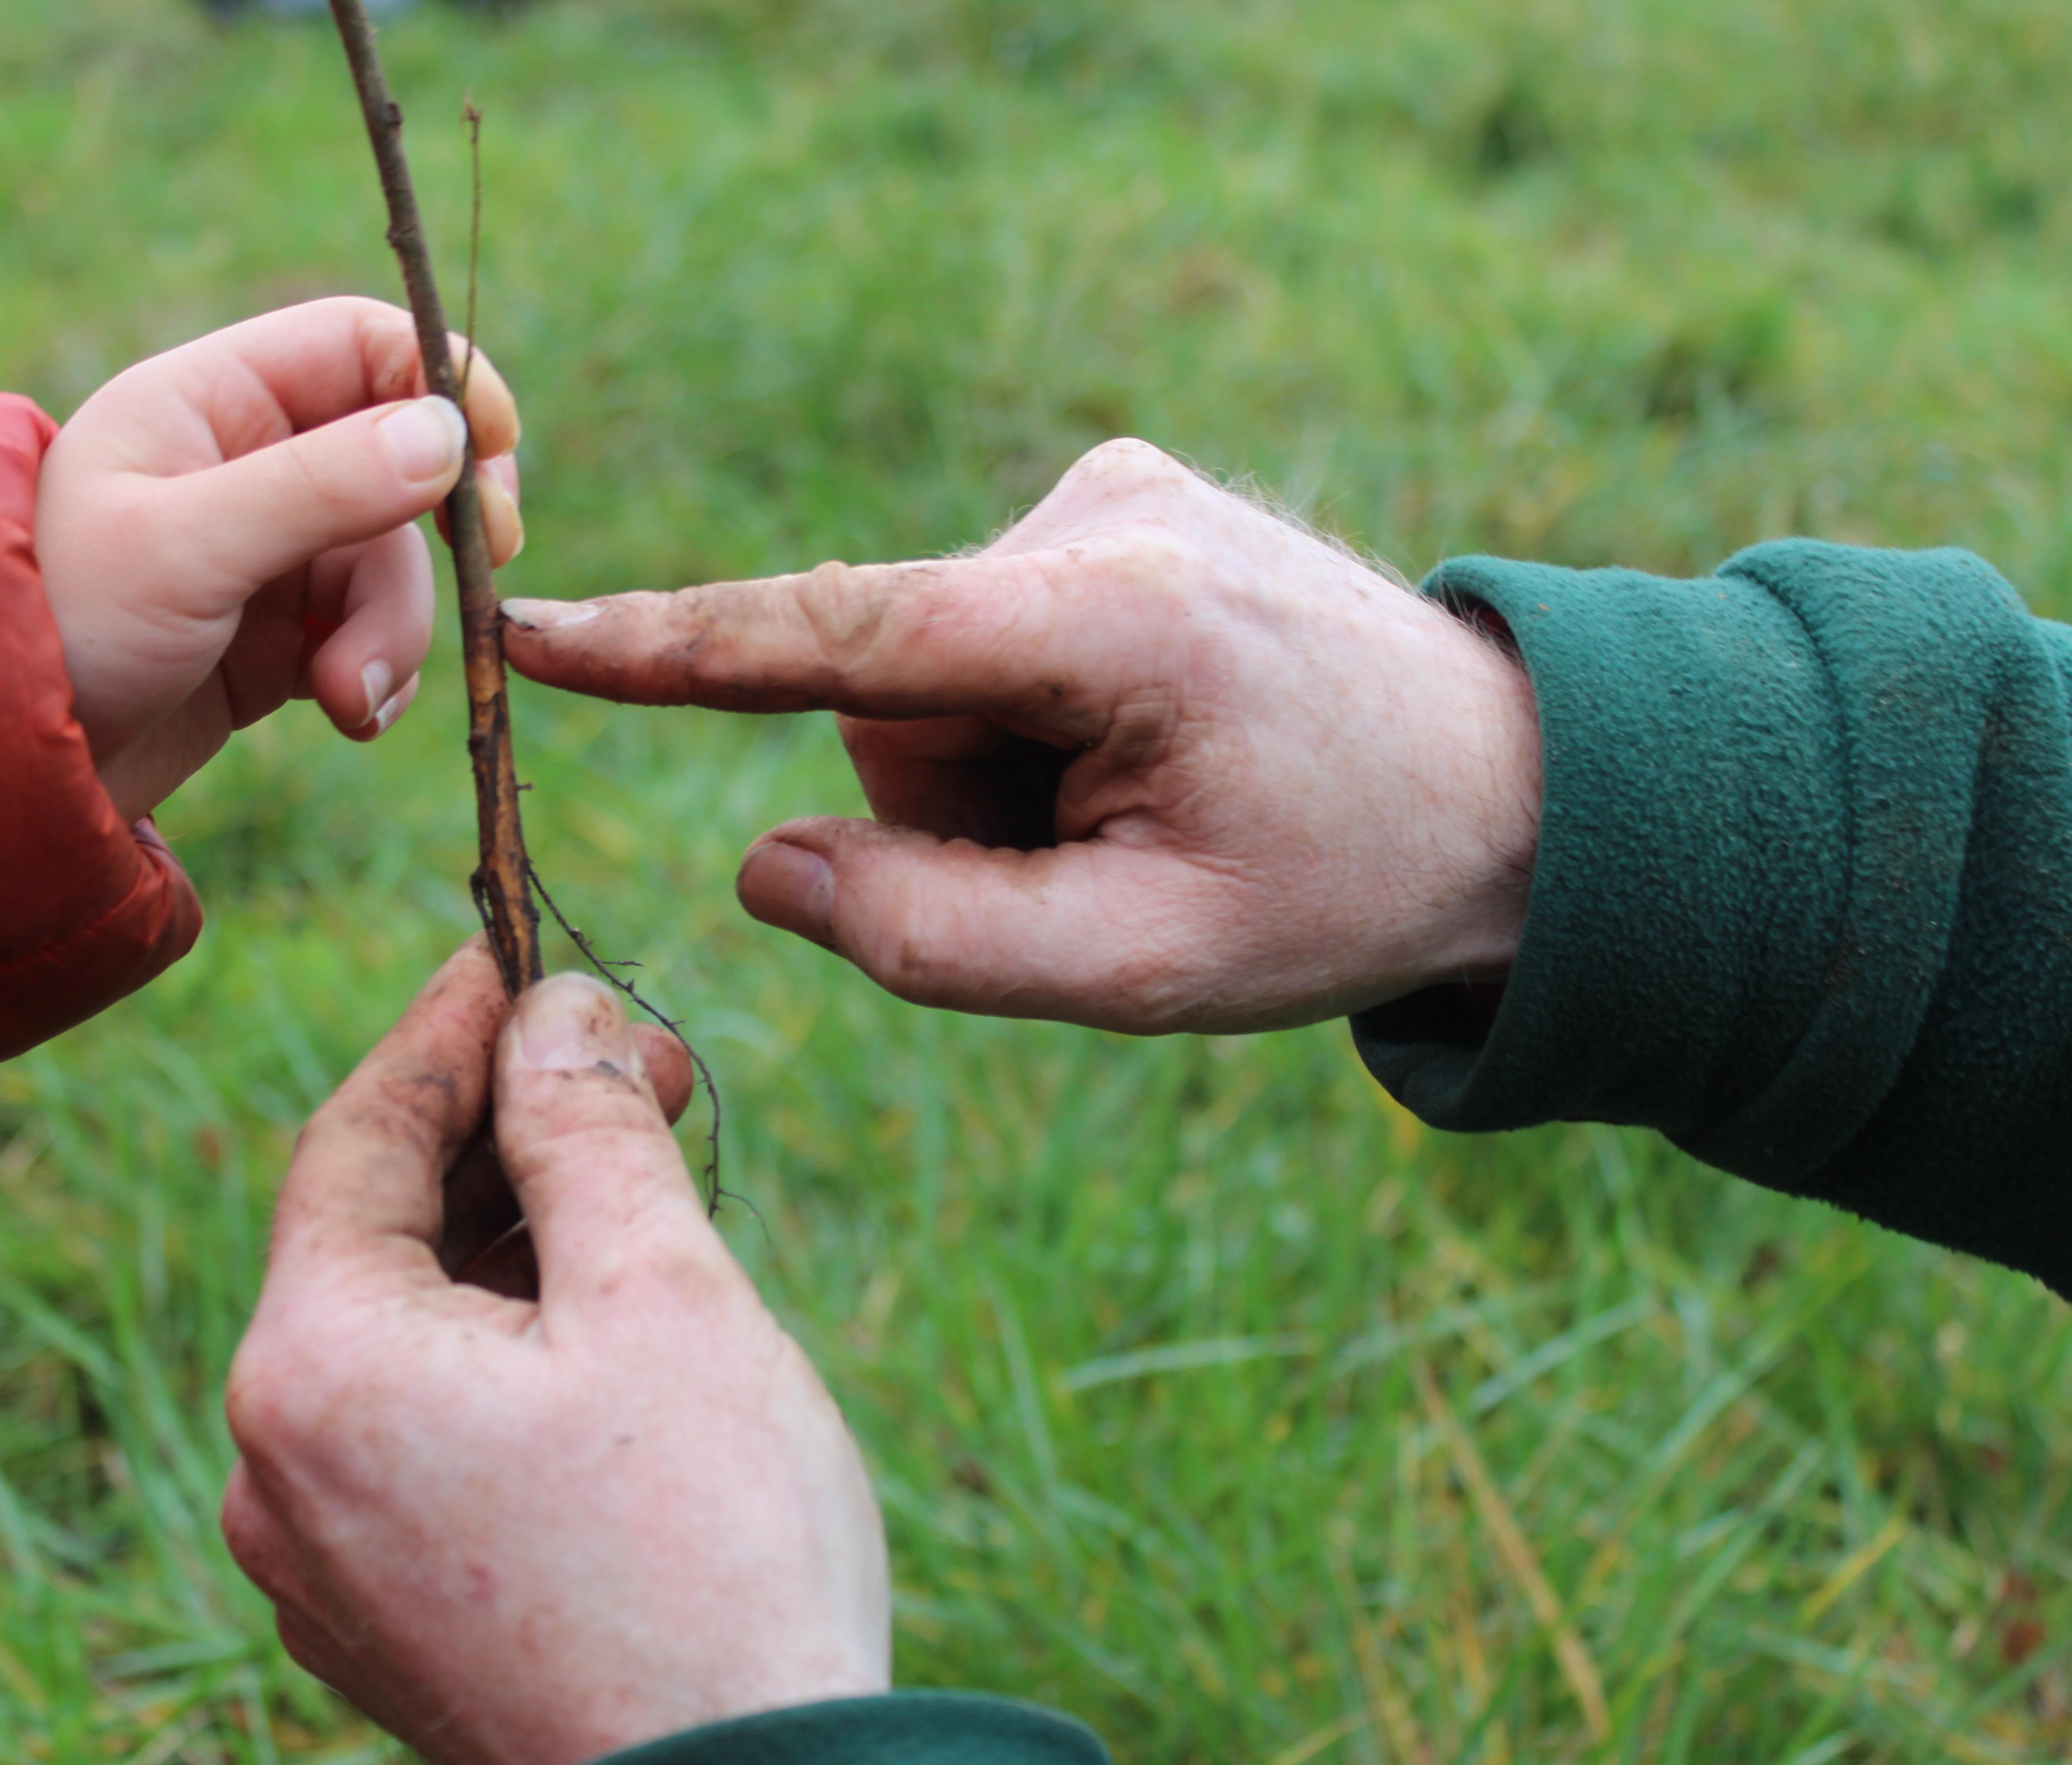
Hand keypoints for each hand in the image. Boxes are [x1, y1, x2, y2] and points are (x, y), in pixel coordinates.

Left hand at [37, 298, 523, 820]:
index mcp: (208, 401)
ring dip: (395, 633)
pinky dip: (377, 675)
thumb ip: (319, 488)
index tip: (494, 454)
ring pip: (390, 565)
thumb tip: (449, 436)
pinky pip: (367, 638)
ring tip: (350, 698)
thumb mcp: (186, 548)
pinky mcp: (271, 642)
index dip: (442, 381)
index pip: (360, 343)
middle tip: (486, 571)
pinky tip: (349, 716)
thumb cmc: (55, 627)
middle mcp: (242, 464)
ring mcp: (261, 556)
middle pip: (398, 465)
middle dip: (435, 532)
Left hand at [221, 944, 889, 1764]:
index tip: (521, 954)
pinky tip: (601, 1324)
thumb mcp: (659, 1288)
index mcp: (310, 1364)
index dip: (448, 1030)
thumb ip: (586, 1123)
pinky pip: (417, 1438)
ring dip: (510, 1247)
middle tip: (639, 1065)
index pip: (357, 1137)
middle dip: (503, 1137)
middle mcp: (273, 1465)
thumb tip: (552, 1013)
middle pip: (373, 1238)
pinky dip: (496, 1357)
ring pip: (400, 1341)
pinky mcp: (381, 1626)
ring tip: (644, 1182)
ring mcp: (317, 1562)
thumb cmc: (710, 1549)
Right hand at [499, 439, 1542, 1032]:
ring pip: (934, 683)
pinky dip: (1034, 722)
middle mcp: (1098, 513)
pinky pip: (985, 640)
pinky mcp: (1117, 501)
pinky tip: (1164, 745)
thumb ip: (931, 937)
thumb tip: (760, 866)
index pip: (840, 636)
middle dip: (959, 808)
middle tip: (1116, 858)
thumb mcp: (1145, 967)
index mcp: (1113, 620)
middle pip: (890, 702)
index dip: (677, 650)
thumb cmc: (1349, 889)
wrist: (1532, 791)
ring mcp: (1110, 490)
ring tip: (1154, 803)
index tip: (539, 637)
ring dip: (1004, 775)